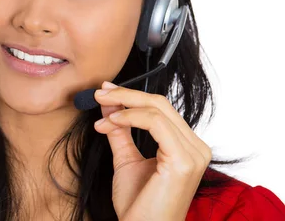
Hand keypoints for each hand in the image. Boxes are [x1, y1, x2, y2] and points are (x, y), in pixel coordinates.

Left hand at [93, 81, 211, 220]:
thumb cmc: (138, 205)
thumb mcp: (126, 159)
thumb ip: (120, 131)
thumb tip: (109, 103)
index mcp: (187, 147)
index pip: (161, 108)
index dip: (131, 95)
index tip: (105, 91)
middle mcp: (196, 148)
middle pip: (160, 103)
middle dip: (125, 94)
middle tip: (99, 92)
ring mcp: (193, 154)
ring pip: (157, 109)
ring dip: (123, 105)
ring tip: (100, 114)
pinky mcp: (184, 161)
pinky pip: (155, 123)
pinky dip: (129, 117)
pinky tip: (110, 123)